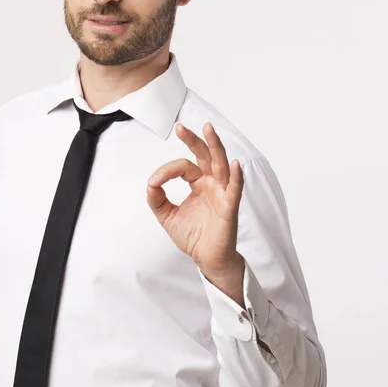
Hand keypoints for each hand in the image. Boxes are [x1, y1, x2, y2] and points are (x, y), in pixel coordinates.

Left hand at [146, 122, 244, 277]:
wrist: (206, 259)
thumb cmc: (193, 236)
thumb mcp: (167, 215)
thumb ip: (157, 198)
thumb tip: (150, 183)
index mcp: (199, 184)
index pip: (184, 167)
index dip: (167, 170)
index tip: (154, 182)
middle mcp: (212, 184)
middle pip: (204, 156)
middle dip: (194, 140)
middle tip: (181, 128)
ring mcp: (222, 193)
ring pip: (220, 165)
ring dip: (215, 146)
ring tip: (209, 129)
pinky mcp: (229, 207)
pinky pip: (235, 190)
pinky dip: (236, 177)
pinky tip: (235, 164)